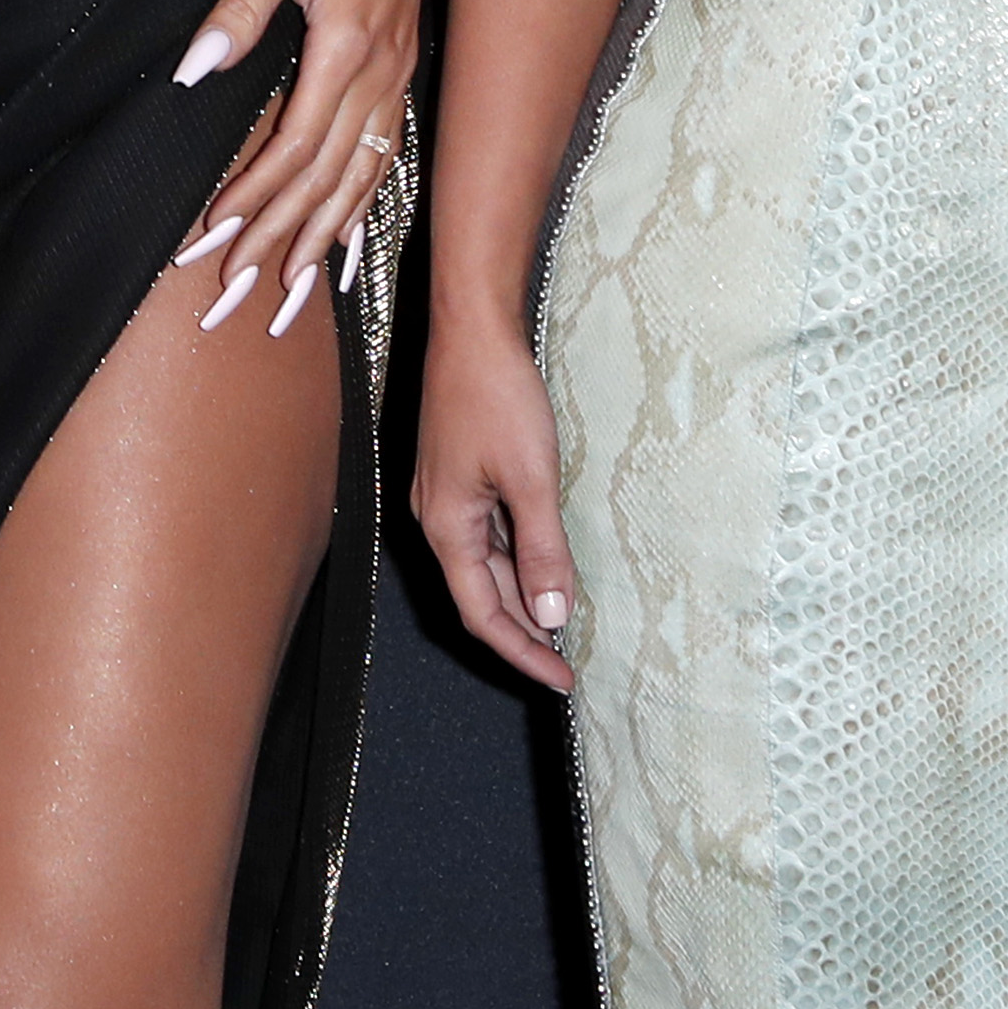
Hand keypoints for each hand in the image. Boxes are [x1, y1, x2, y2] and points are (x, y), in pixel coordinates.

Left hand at [170, 0, 434, 342]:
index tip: (214, 238)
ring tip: (286, 294)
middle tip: (236, 294)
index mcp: (347, 48)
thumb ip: (236, 12)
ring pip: (358, 181)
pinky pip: (380, 160)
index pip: (295, 146)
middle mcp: (379, 78)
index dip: (255, 198)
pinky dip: (358, 208)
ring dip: (320, 240)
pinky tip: (344, 244)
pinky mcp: (400, 76)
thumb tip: (192, 71)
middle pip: (327, 181)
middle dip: (280, 242)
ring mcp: (396, 81)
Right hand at [412, 315, 577, 692]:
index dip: (521, 652)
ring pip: (484, 564)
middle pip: (479, 593)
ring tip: (565, 622)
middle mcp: (438, 516)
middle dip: (524, 631)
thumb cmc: (496, 395)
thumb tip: (554, 615)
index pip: (481, 613)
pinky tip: (545, 563)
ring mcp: (447, 494)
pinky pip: (488, 534)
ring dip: (522, 596)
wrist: (472, 328)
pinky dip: (518, 559)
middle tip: (569, 662)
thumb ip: (542, 549)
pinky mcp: (460, 472)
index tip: (561, 680)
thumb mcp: (531, 477)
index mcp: (447, 525)